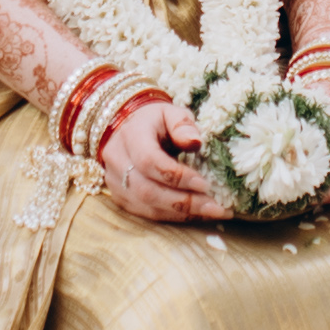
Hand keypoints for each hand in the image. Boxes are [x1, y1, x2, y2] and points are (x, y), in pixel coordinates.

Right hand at [98, 96, 227, 224]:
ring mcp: (115, 182)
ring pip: (146, 205)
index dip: (177, 176)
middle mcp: (118, 161)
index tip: (205, 184)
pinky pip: (146, 213)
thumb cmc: (155, 121)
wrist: (126, 128)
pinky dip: (172, 216)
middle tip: (214, 207)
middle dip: (183, 202)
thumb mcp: (171, 113)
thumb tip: (195, 142)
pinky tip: (195, 214)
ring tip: (210, 212)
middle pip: (147, 190)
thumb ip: (183, 124)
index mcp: (131, 136)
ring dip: (180, 213)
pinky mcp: (121, 197)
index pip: (149, 161)